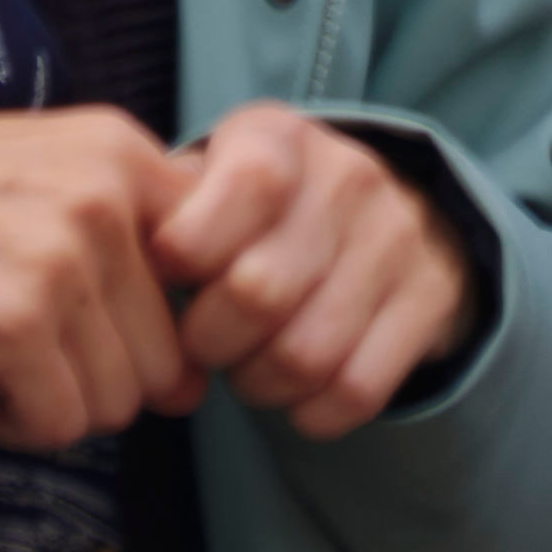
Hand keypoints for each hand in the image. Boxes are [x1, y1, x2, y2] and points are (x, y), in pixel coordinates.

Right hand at [0, 108, 206, 451]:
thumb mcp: (49, 171)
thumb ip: (131, 248)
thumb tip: (193, 386)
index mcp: (124, 152)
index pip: (214, 271)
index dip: (166, 322)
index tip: (107, 323)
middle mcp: (107, 199)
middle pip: (165, 357)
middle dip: (98, 374)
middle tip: (27, 341)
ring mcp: (63, 261)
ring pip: (117, 401)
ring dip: (53, 399)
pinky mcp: (14, 325)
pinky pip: (58, 426)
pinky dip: (11, 421)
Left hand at [143, 102, 484, 440]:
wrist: (392, 205)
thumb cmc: (263, 206)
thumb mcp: (214, 177)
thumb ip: (164, 209)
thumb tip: (121, 261)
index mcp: (280, 139)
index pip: (241, 188)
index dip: (189, 251)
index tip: (174, 275)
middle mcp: (347, 178)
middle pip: (258, 294)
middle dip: (210, 341)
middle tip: (204, 342)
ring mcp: (397, 239)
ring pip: (304, 356)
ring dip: (257, 383)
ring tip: (248, 366)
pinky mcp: (430, 299)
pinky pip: (355, 390)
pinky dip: (310, 412)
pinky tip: (296, 391)